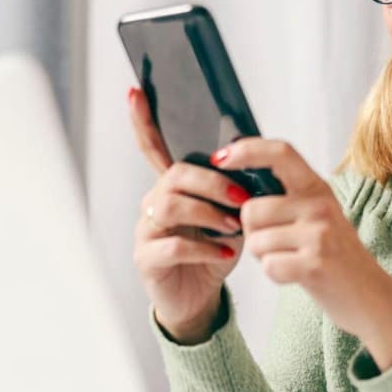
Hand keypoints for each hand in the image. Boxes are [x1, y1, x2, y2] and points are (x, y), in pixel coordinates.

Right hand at [127, 88, 247, 343]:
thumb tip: (255, 162)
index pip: (153, 148)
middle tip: (242, 199)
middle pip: (174, 176)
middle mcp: (153, 203)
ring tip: (235, 227)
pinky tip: (225, 253)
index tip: (135, 92)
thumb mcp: (230, 216)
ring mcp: (146, 230)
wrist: (201, 299)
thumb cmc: (215, 252)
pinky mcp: (147, 259)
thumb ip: (235, 190)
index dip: (143, 121)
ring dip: (208, 213)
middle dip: (211, 183)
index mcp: (172, 187)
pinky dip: (205, 248)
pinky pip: (172, 246)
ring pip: (169, 206)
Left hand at [211, 138, 391, 368]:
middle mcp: (320, 205)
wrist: (370, 296)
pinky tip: (296, 275)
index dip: (246, 150)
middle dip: (251, 232)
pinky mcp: (315, 264)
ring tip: (291, 259)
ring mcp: (319, 235)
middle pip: (252, 209)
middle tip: (276, 244)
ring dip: (264, 257)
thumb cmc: (336, 256)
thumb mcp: (318, 215)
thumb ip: (288, 197)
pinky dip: (275, 275)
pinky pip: (268, 266)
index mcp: (318, 188)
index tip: (221, 158)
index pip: (280, 152)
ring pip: (256, 241)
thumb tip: (237, 184)